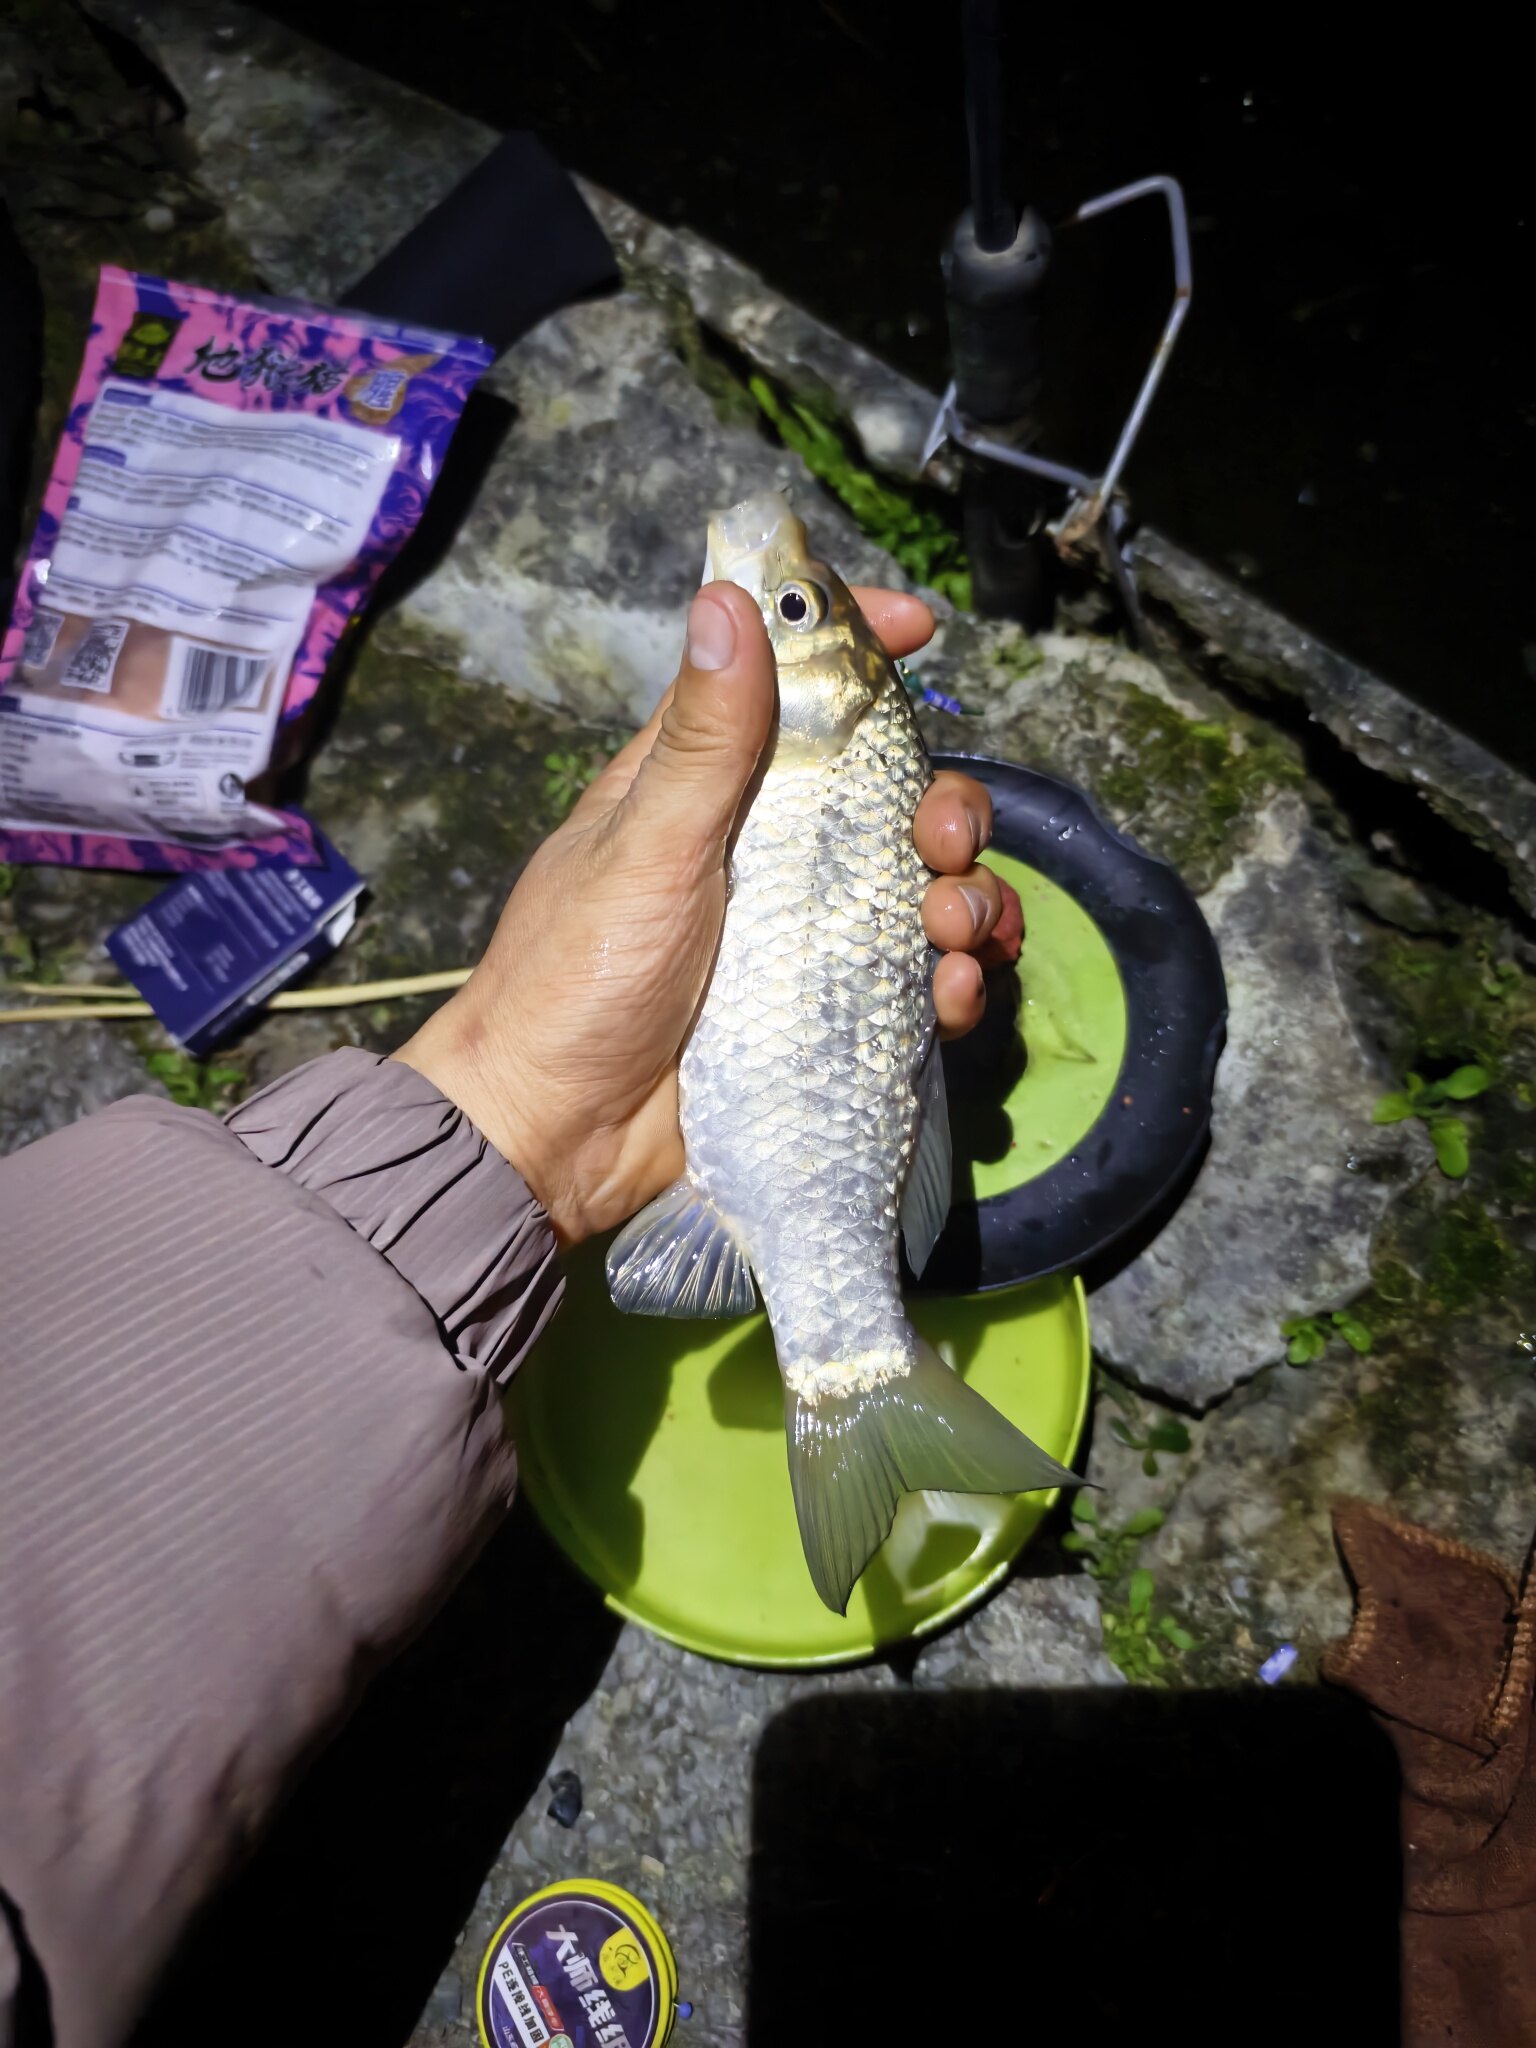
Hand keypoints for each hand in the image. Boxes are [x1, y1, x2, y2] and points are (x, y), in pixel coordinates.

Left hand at [395, 582, 1015, 1243]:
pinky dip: (953, 980)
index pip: (788, 688)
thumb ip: (700, 740)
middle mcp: (763, 853)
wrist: (555, 1139)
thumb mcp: (641, 851)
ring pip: (920, 890)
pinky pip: (915, 981)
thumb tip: (727, 598)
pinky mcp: (824, 1014)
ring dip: (967, 897)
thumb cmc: (574, 982)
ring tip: (955, 929)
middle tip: (942, 841)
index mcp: (705, 788)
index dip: (857, 648)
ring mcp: (800, 936)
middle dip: (944, 806)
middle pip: (888, 796)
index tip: (924, 629)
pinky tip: (949, 993)